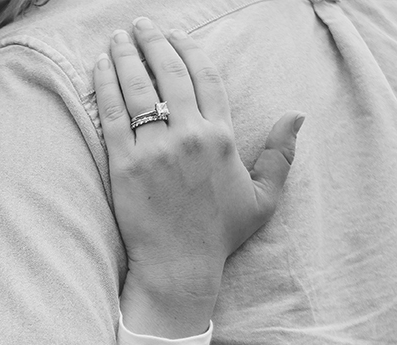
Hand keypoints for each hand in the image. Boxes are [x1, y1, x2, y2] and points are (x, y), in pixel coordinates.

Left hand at [95, 18, 302, 336]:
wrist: (179, 267)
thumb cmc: (220, 236)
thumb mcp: (263, 197)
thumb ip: (280, 154)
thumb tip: (297, 114)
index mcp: (223, 137)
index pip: (205, 77)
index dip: (188, 50)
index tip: (175, 37)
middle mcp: (190, 136)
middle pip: (169, 73)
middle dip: (153, 43)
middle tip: (140, 26)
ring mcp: (155, 150)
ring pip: (138, 88)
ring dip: (125, 57)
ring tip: (117, 40)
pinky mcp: (124, 165)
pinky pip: (112, 116)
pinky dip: (104, 87)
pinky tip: (99, 69)